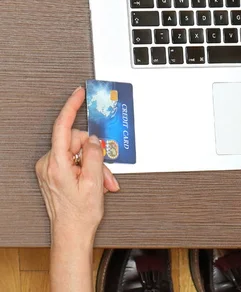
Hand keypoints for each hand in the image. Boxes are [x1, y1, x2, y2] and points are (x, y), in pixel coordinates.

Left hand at [35, 87, 118, 240]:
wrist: (71, 233)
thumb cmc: (80, 214)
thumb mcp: (95, 182)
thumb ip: (95, 155)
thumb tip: (94, 139)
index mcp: (57, 165)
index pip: (62, 127)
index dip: (72, 107)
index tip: (79, 94)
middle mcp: (48, 164)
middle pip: (75, 140)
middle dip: (94, 152)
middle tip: (105, 170)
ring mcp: (49, 169)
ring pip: (76, 151)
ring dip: (93, 163)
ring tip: (102, 181)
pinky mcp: (53, 172)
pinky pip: (73, 159)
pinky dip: (86, 167)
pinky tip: (94, 180)